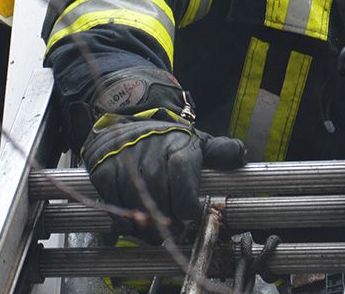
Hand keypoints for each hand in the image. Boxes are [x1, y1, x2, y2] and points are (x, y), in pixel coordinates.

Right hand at [81, 109, 244, 237]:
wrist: (127, 116)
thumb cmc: (167, 137)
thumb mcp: (196, 140)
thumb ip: (220, 151)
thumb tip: (241, 155)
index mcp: (176, 148)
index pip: (183, 188)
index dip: (187, 208)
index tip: (189, 215)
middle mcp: (149, 155)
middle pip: (159, 201)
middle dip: (168, 221)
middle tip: (173, 228)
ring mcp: (124, 163)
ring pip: (136, 206)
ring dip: (147, 225)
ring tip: (155, 228)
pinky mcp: (103, 170)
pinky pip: (114, 204)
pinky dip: (124, 219)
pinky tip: (135, 220)